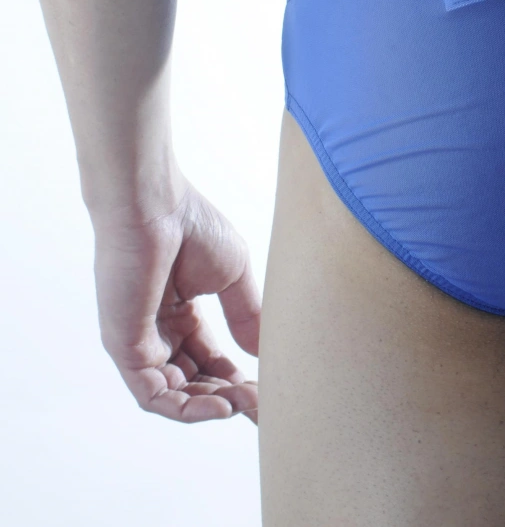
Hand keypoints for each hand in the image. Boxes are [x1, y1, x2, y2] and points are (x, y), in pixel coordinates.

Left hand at [92, 182, 260, 422]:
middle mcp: (157, 333)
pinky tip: (222, 406)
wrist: (154, 205)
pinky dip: (187, 408)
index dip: (238, 381)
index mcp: (180, 314)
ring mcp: (138, 343)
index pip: (210, 360)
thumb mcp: (233, 275)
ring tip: (245, 405)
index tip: (270, 395)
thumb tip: (262, 354)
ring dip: (212, 407)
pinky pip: (153, 395)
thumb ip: (246, 315)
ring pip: (175, 396)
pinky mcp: (124, 348)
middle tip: (263, 406)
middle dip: (229, 398)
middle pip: (195, 382)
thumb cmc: (191, 226)